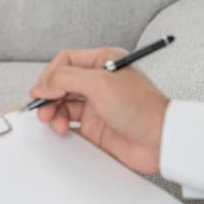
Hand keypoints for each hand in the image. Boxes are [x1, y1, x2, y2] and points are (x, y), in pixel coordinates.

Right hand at [30, 48, 168, 173]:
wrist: (161, 141)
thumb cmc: (143, 108)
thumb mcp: (100, 84)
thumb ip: (65, 79)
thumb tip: (43, 84)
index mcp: (103, 62)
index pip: (66, 61)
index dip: (50, 74)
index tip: (41, 89)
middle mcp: (99, 82)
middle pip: (61, 83)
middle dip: (49, 95)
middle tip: (43, 108)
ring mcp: (97, 105)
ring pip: (63, 104)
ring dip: (54, 112)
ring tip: (55, 122)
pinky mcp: (96, 127)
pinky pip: (70, 124)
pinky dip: (61, 126)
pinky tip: (63, 130)